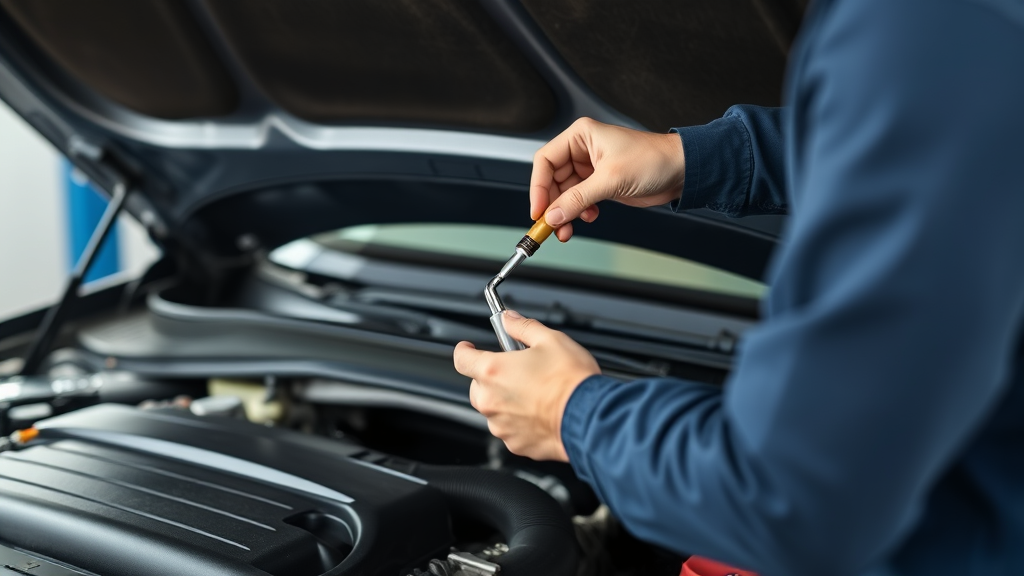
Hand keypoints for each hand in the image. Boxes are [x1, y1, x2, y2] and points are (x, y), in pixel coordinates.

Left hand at [453, 310, 600, 460]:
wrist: (589, 417)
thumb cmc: (571, 381)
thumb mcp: (550, 339)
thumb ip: (523, 327)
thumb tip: (510, 319)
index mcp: (493, 371)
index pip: (461, 359)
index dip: (464, 351)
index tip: (468, 348)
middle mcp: (492, 400)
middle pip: (477, 386)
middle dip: (492, 378)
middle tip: (517, 370)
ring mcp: (502, 425)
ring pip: (494, 409)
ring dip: (506, 400)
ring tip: (535, 393)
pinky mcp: (515, 443)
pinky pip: (510, 429)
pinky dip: (519, 421)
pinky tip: (540, 412)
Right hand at [531, 117, 686, 240]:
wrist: (681, 171)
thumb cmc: (653, 159)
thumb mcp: (610, 179)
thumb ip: (578, 199)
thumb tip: (554, 215)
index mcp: (580, 136)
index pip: (545, 161)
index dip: (538, 187)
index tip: (539, 209)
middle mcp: (582, 151)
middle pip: (552, 180)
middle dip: (552, 205)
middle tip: (551, 225)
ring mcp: (591, 169)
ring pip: (564, 194)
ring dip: (565, 213)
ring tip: (567, 228)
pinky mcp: (600, 184)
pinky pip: (578, 201)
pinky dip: (578, 213)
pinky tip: (588, 216)